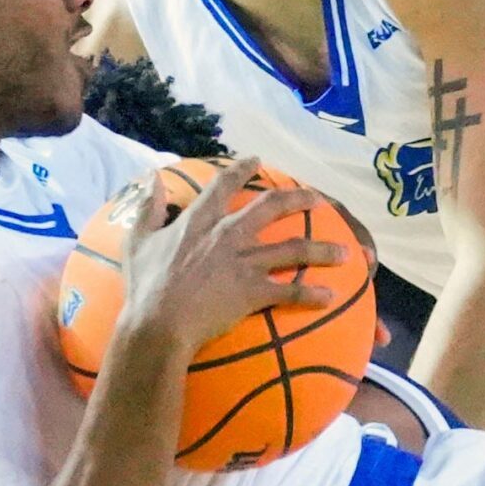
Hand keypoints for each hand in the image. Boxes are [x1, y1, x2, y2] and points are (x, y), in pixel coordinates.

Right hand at [117, 160, 343, 354]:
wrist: (158, 325)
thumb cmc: (145, 287)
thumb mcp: (137, 241)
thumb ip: (147, 208)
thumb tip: (151, 179)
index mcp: (200, 221)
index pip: (224, 185)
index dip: (242, 169)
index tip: (257, 161)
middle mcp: (228, 235)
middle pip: (271, 207)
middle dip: (298, 199)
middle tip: (316, 198)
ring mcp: (244, 263)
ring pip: (294, 249)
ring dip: (323, 250)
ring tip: (347, 252)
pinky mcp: (254, 292)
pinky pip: (290, 292)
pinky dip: (312, 295)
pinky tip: (331, 296)